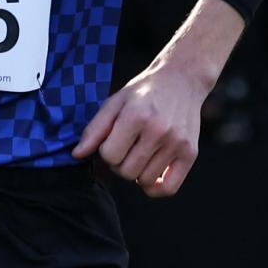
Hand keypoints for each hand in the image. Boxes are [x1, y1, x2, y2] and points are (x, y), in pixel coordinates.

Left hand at [72, 63, 203, 196]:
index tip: (113, 140)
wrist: (181, 79)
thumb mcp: (115, 102)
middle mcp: (159, 130)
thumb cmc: (143, 92)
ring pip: (144, 181)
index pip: (110, 155)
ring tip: (139, 155)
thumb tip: (77, 154)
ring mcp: (176, 143)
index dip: (106, 151)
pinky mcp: (190, 153)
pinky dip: (155, 188)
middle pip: (126, 172)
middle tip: (126, 148)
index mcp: (137, 116)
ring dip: (136, 173)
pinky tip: (151, 174)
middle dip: (119, 164)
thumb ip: (94, 129)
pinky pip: (169, 188)